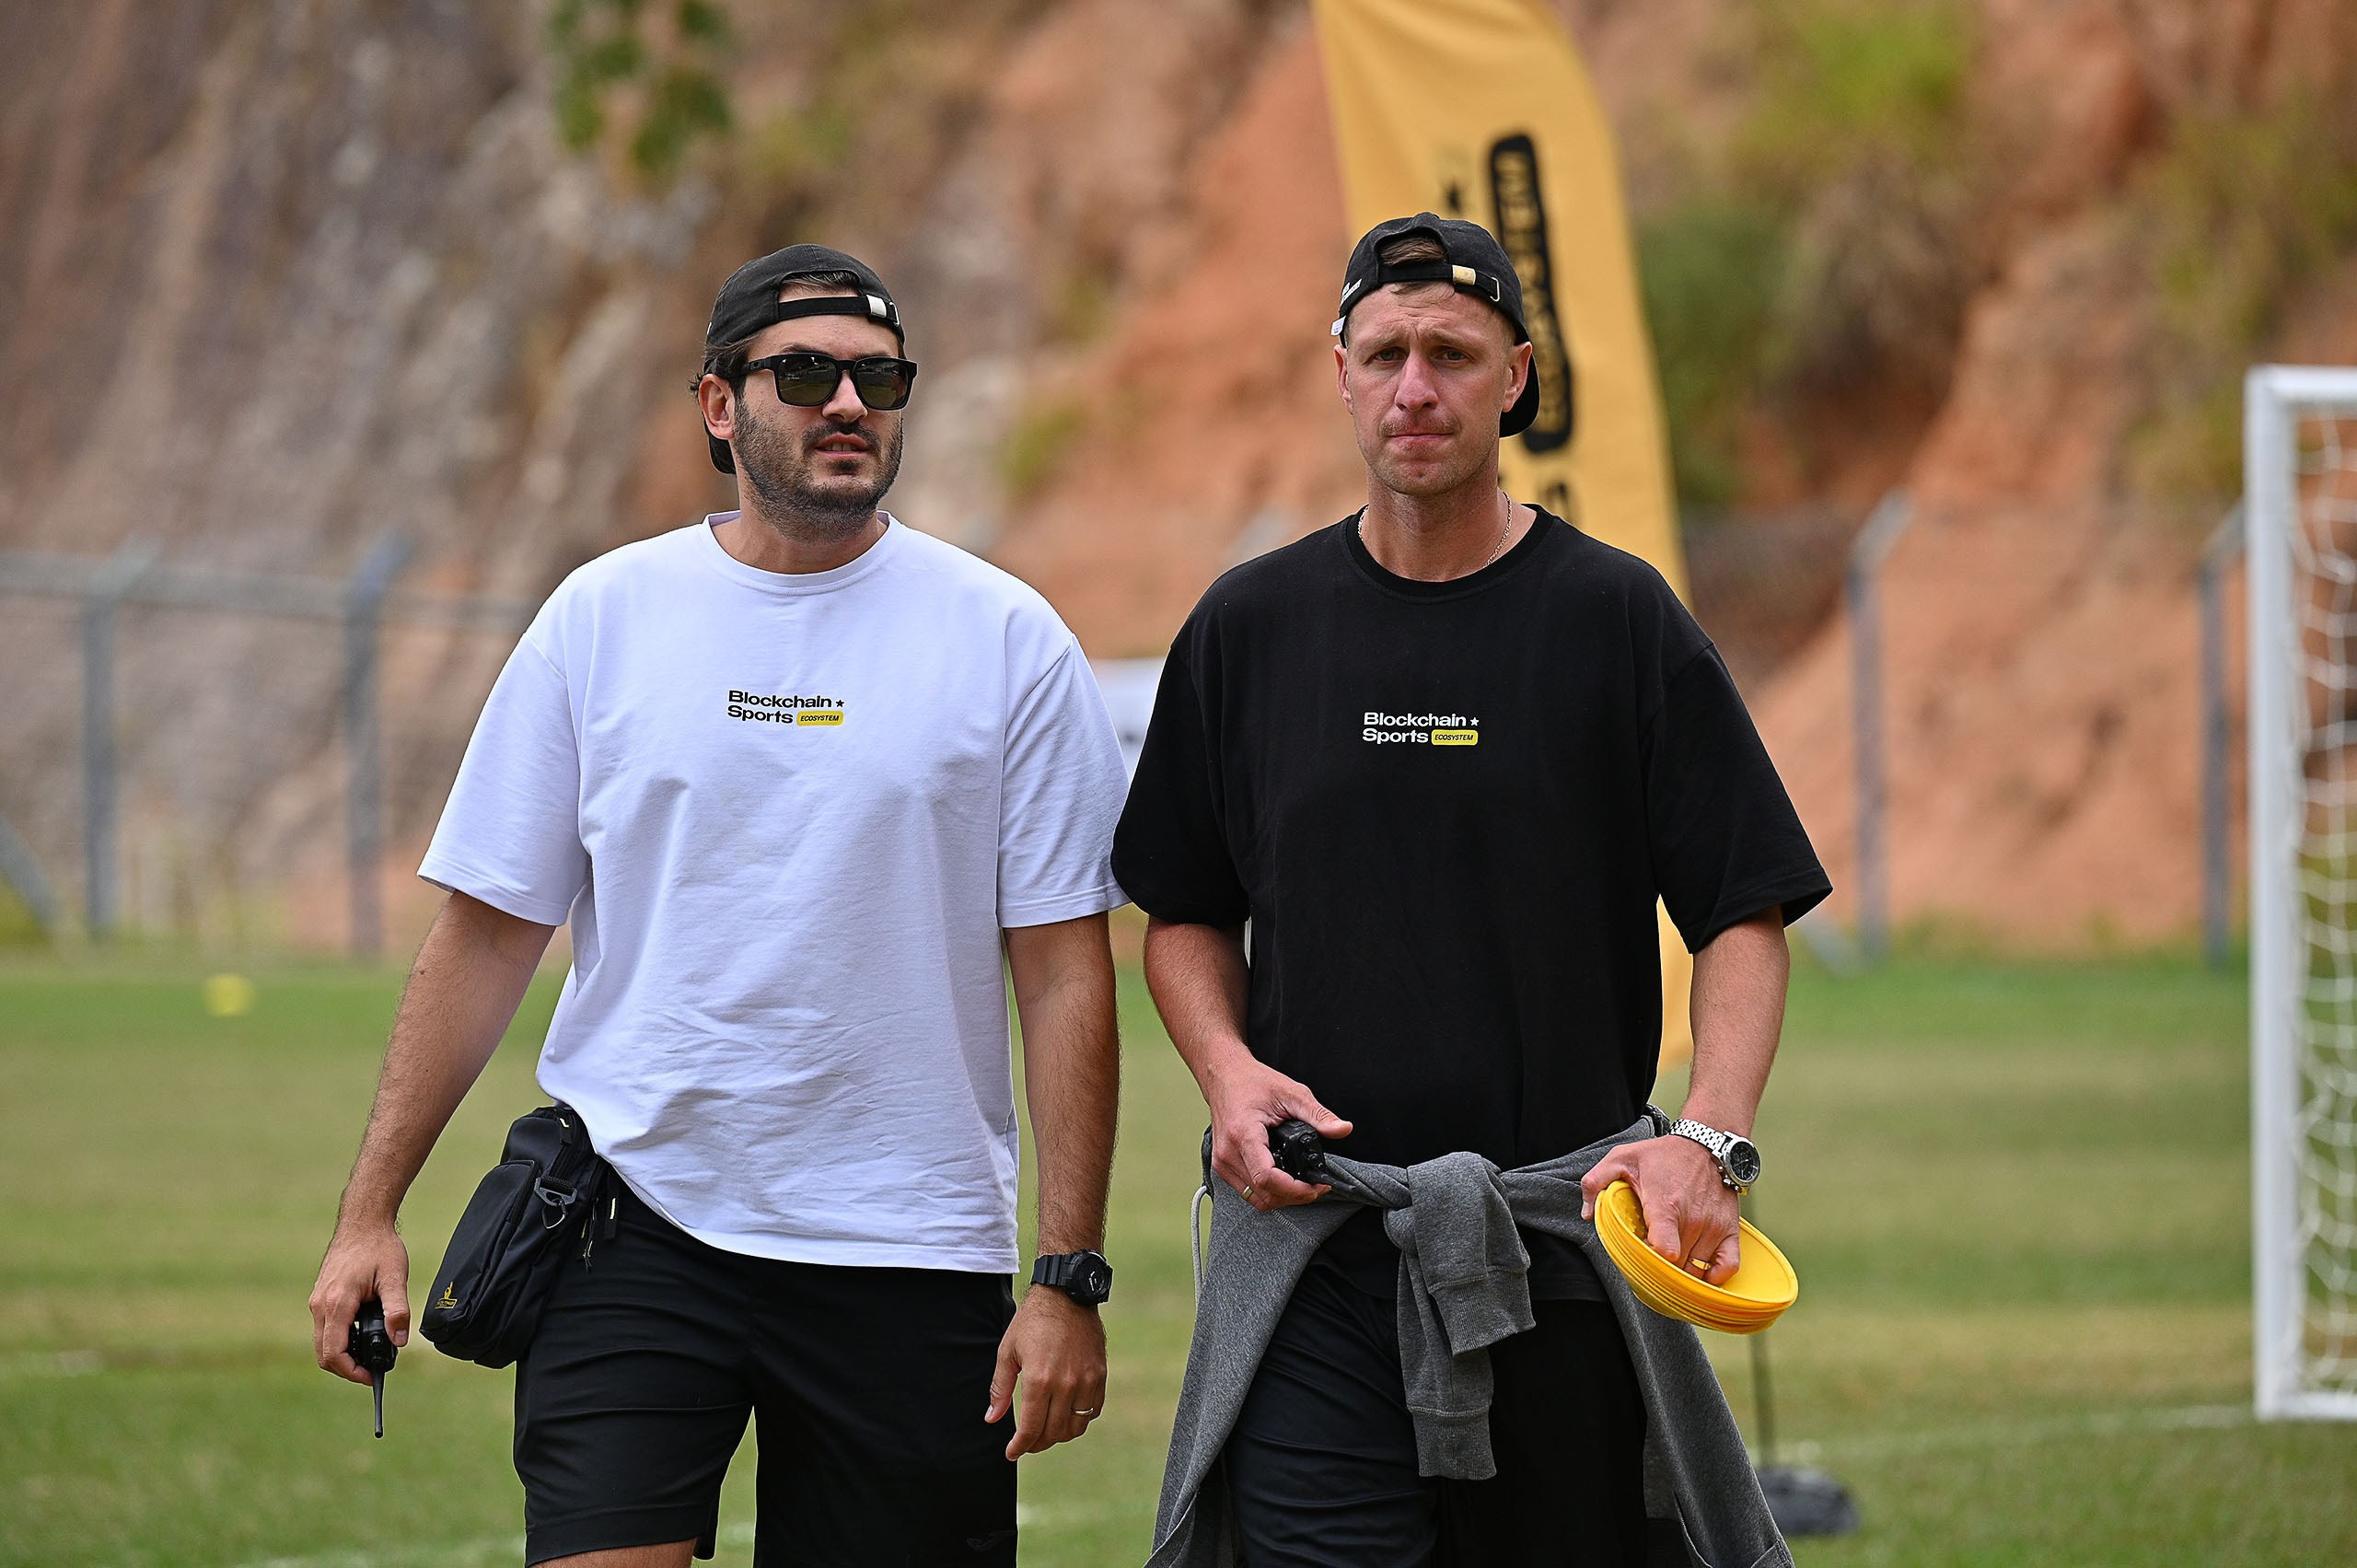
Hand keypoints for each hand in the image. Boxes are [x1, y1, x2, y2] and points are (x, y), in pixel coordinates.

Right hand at [309, 1221, 408, 1384]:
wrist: (362, 1223)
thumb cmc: (380, 1247)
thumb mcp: (395, 1278)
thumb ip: (397, 1310)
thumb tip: (399, 1342)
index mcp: (337, 1303)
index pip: (334, 1353)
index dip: (352, 1371)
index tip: (373, 1376)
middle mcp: (320, 1305)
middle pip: (324, 1353)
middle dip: (347, 1368)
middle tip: (373, 1369)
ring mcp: (317, 1301)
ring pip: (322, 1342)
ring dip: (343, 1354)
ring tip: (371, 1352)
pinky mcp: (320, 1298)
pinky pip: (324, 1329)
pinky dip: (339, 1339)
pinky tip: (362, 1334)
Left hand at [984, 1285, 1106, 1458]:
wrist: (1067, 1294)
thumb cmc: (1032, 1321)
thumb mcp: (1008, 1352)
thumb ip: (1001, 1389)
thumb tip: (992, 1419)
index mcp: (1039, 1380)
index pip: (1031, 1429)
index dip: (1020, 1446)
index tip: (1012, 1453)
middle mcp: (1066, 1384)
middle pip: (1054, 1432)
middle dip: (1037, 1444)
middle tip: (1026, 1443)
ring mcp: (1086, 1380)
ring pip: (1076, 1426)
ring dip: (1059, 1435)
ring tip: (1046, 1431)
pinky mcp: (1100, 1375)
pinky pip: (1093, 1410)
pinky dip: (1080, 1419)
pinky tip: (1067, 1414)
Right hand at [1205, 1055, 1351, 1211]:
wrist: (1224, 1076)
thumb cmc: (1252, 1082)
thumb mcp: (1291, 1093)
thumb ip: (1318, 1114)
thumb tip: (1343, 1129)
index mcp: (1243, 1134)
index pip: (1267, 1178)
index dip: (1295, 1190)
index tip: (1316, 1186)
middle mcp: (1228, 1153)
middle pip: (1264, 1195)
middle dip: (1294, 1197)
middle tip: (1316, 1187)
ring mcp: (1222, 1162)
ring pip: (1255, 1199)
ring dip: (1282, 1198)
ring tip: (1303, 1185)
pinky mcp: (1223, 1166)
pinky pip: (1247, 1191)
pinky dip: (1268, 1192)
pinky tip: (1284, 1180)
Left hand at [1580, 1134, 1741, 1284]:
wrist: (1706, 1144)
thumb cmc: (1663, 1155)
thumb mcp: (1621, 1158)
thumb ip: (1596, 1182)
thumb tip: (1587, 1213)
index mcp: (1666, 1206)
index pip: (1665, 1250)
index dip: (1650, 1262)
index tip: (1640, 1258)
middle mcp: (1693, 1220)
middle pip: (1676, 1267)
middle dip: (1659, 1269)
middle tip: (1647, 1259)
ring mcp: (1714, 1227)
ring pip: (1697, 1271)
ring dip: (1681, 1273)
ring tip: (1668, 1261)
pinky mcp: (1731, 1230)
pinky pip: (1728, 1267)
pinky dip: (1715, 1276)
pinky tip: (1699, 1270)